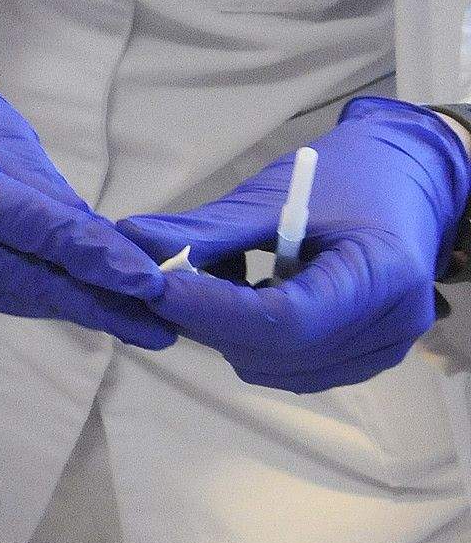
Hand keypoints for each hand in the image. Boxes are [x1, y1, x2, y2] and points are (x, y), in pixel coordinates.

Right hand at [0, 12, 173, 346]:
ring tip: (116, 314)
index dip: (94, 259)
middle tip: (152, 325)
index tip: (147, 284)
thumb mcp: (0, 130)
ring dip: (56, 302)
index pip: (31, 228)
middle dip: (90, 301)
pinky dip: (11, 293)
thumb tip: (106, 249)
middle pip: (16, 275)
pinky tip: (51, 295)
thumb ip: (47, 194)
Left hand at [117, 97, 469, 392]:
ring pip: (277, 367)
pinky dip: (251, 339)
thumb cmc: (350, 175)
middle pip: (278, 352)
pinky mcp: (363, 357)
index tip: (154, 288)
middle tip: (165, 283)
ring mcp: (382, 350)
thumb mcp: (277, 193)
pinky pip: (291, 366)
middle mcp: (391, 327)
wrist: (411, 179)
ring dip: (227, 332)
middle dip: (209, 322)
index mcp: (382, 276)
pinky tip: (242, 296)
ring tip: (210, 281)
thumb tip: (130, 242)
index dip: (212, 310)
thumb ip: (206, 230)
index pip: (286, 320)